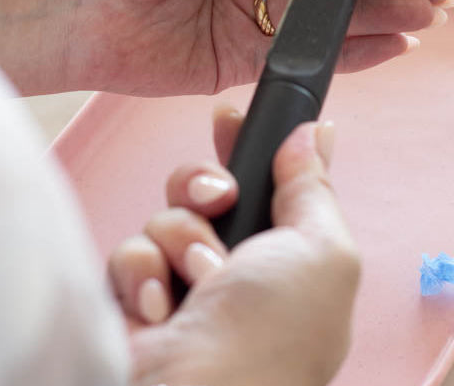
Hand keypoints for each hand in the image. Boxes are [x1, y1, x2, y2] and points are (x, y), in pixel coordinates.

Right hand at [109, 108, 359, 385]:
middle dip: (205, 186)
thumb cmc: (271, 338)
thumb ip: (314, 188)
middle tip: (218, 198)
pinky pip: (131, 252)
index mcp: (290, 263)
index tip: (231, 116)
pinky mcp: (137, 303)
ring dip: (179, 238)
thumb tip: (312, 133)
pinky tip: (162, 307)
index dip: (249, 147)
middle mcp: (238, 275)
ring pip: (167, 217)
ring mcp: (185, 289)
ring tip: (196, 279)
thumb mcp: (322, 251)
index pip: (269, 185)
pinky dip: (145, 274)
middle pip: (209, 192)